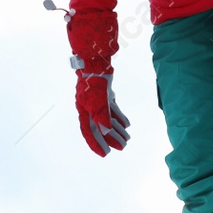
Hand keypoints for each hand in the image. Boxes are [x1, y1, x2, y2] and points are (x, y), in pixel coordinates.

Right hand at [66, 8, 129, 155]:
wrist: (96, 58)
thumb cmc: (95, 77)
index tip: (105, 154)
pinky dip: (119, 116)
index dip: (96, 143)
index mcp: (84, 109)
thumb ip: (102, 113)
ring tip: (128, 138)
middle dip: (111, 138)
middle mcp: (88, 106)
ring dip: (117, 129)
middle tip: (123, 147)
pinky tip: (127, 124)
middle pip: (100, 127)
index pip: (89, 130)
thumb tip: (106, 129)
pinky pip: (112, 109)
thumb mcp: (99, 96)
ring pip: (107, 119)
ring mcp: (96, 99)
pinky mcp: (104, 93)